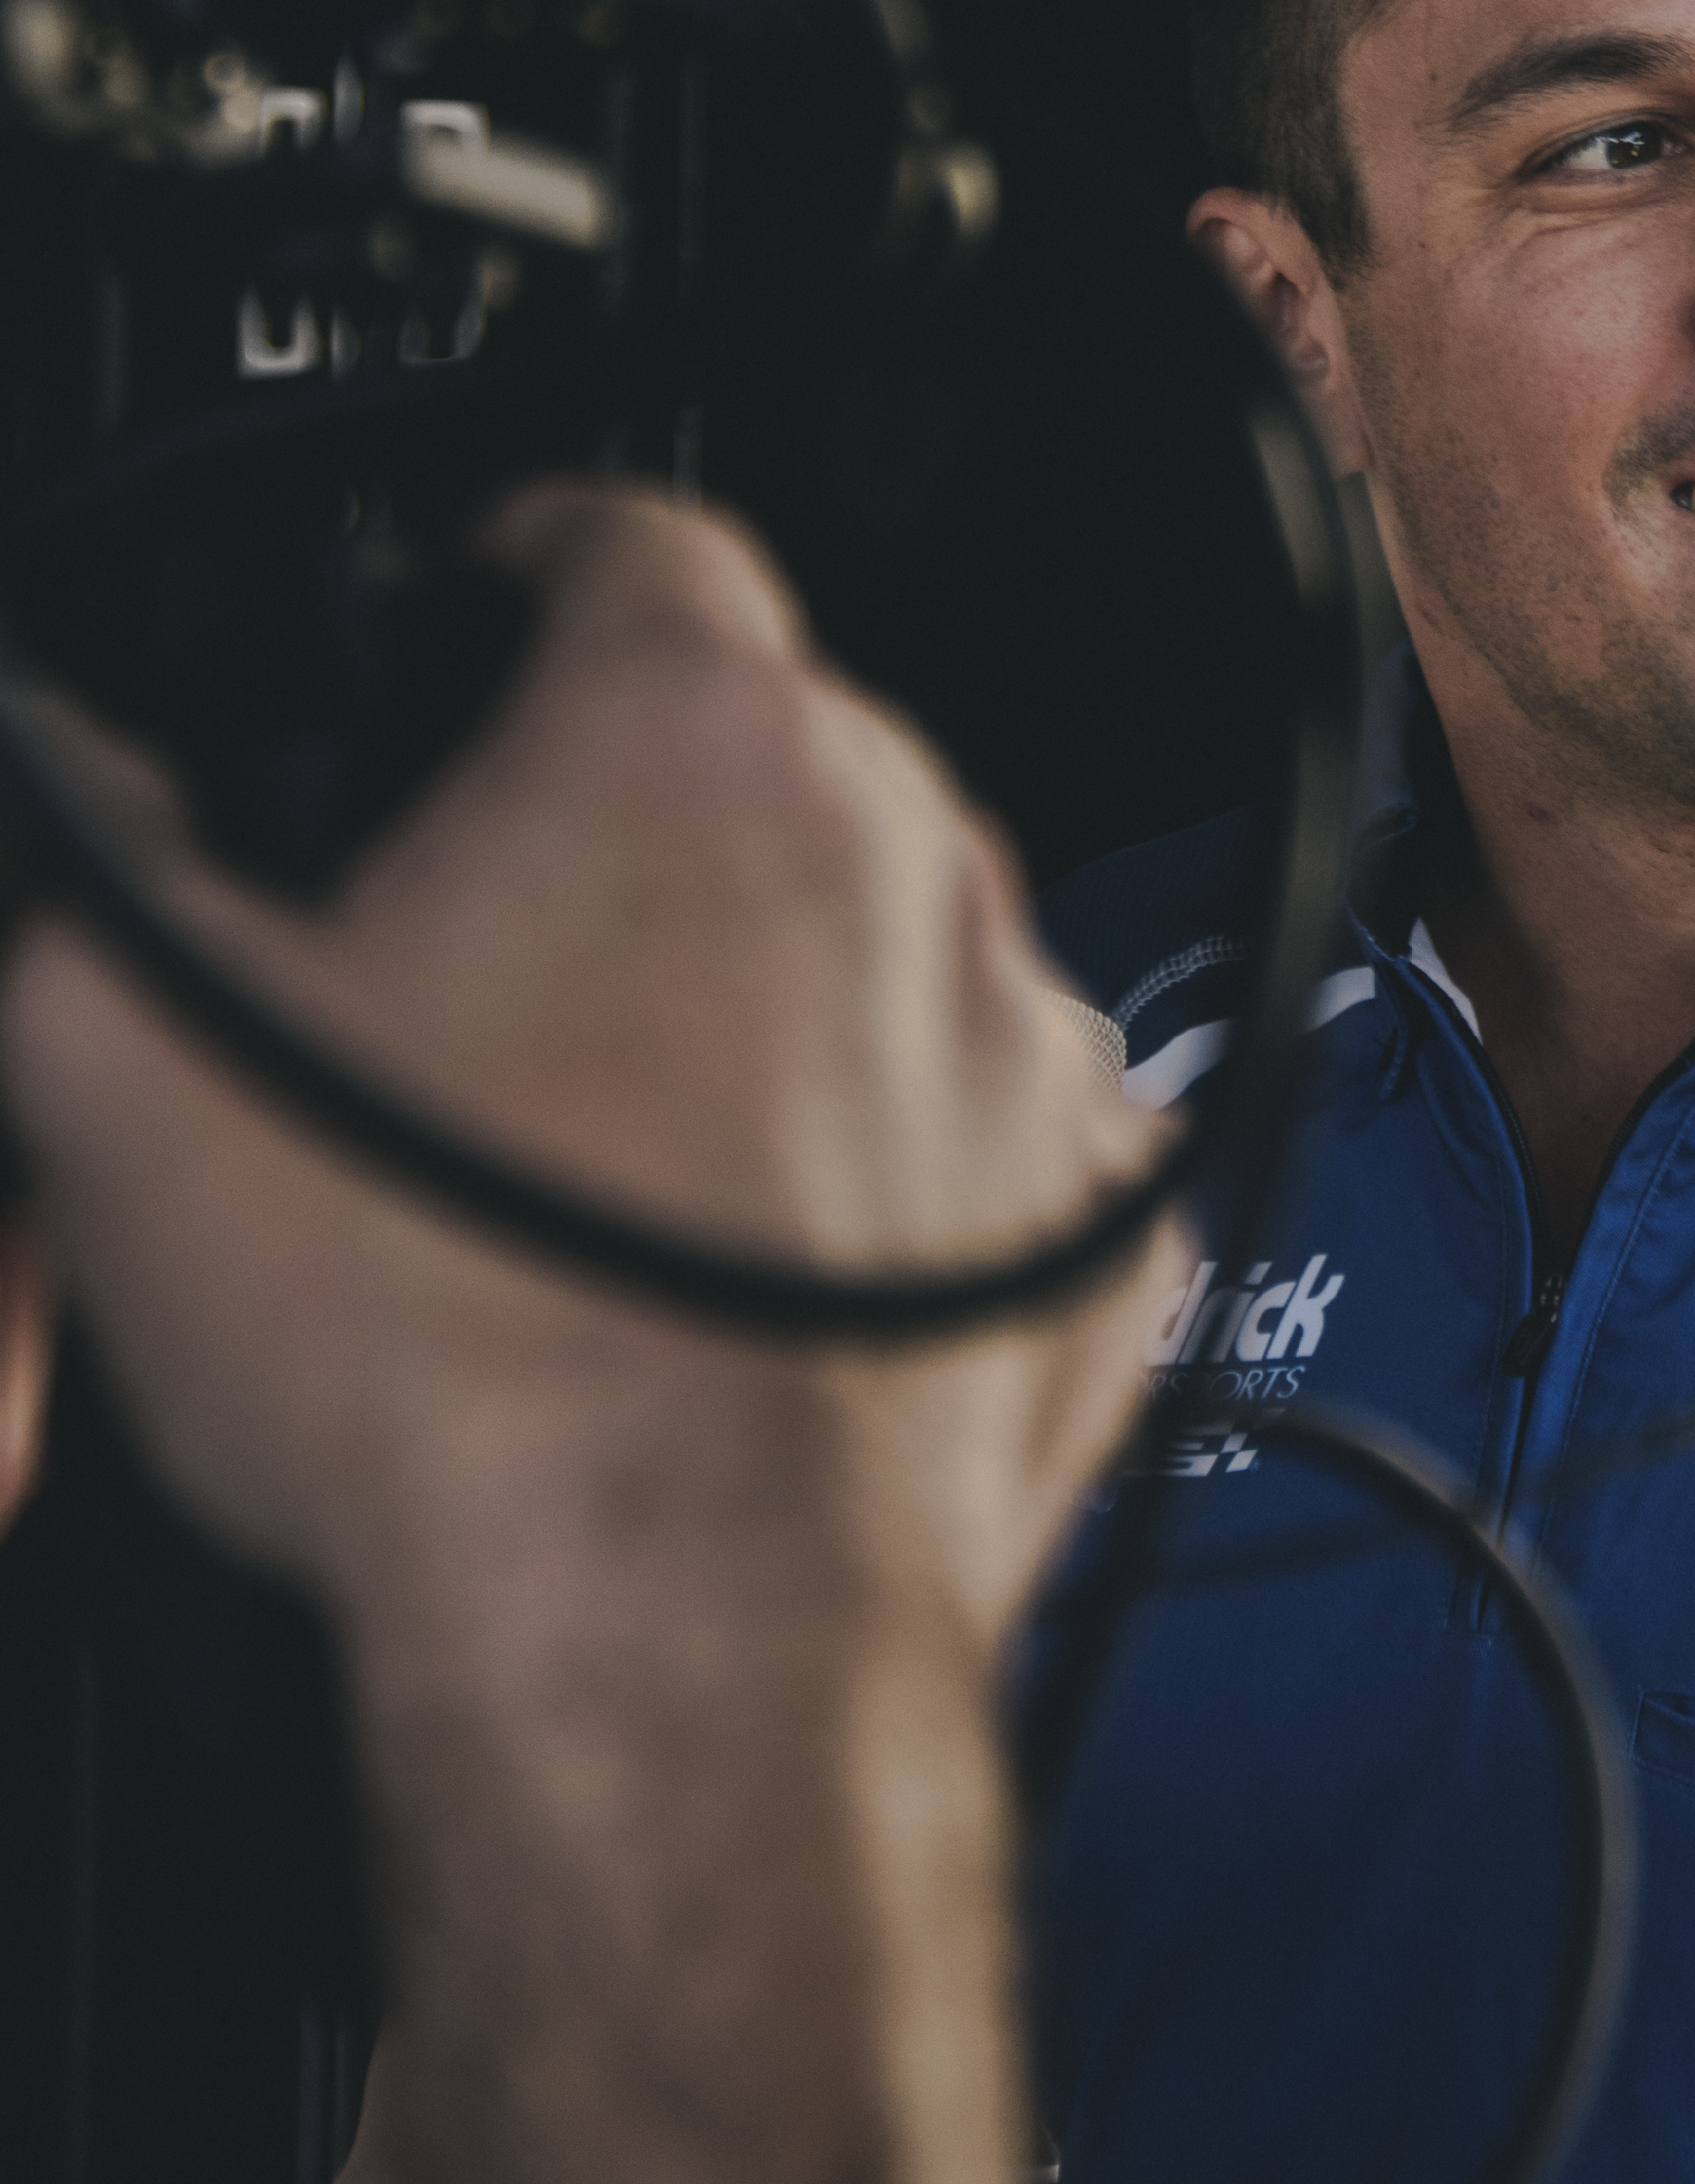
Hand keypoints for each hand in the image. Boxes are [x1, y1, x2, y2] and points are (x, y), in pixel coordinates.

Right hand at [0, 484, 1182, 1676]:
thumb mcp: (131, 1056)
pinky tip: (752, 1276)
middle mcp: (912, 857)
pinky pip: (989, 1139)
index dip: (526, 565)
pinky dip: (893, 1177)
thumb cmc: (456, 1365)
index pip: (630, 533)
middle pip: (766, 756)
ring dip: (775, 1005)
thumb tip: (82, 784)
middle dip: (633, 828)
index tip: (485, 614)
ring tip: (610, 1164)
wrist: (672, 1650)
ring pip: (887, 950)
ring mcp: (1028, 1046)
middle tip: (489, 975)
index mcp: (691, 738)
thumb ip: (104, 854)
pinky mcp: (1103, 1232)